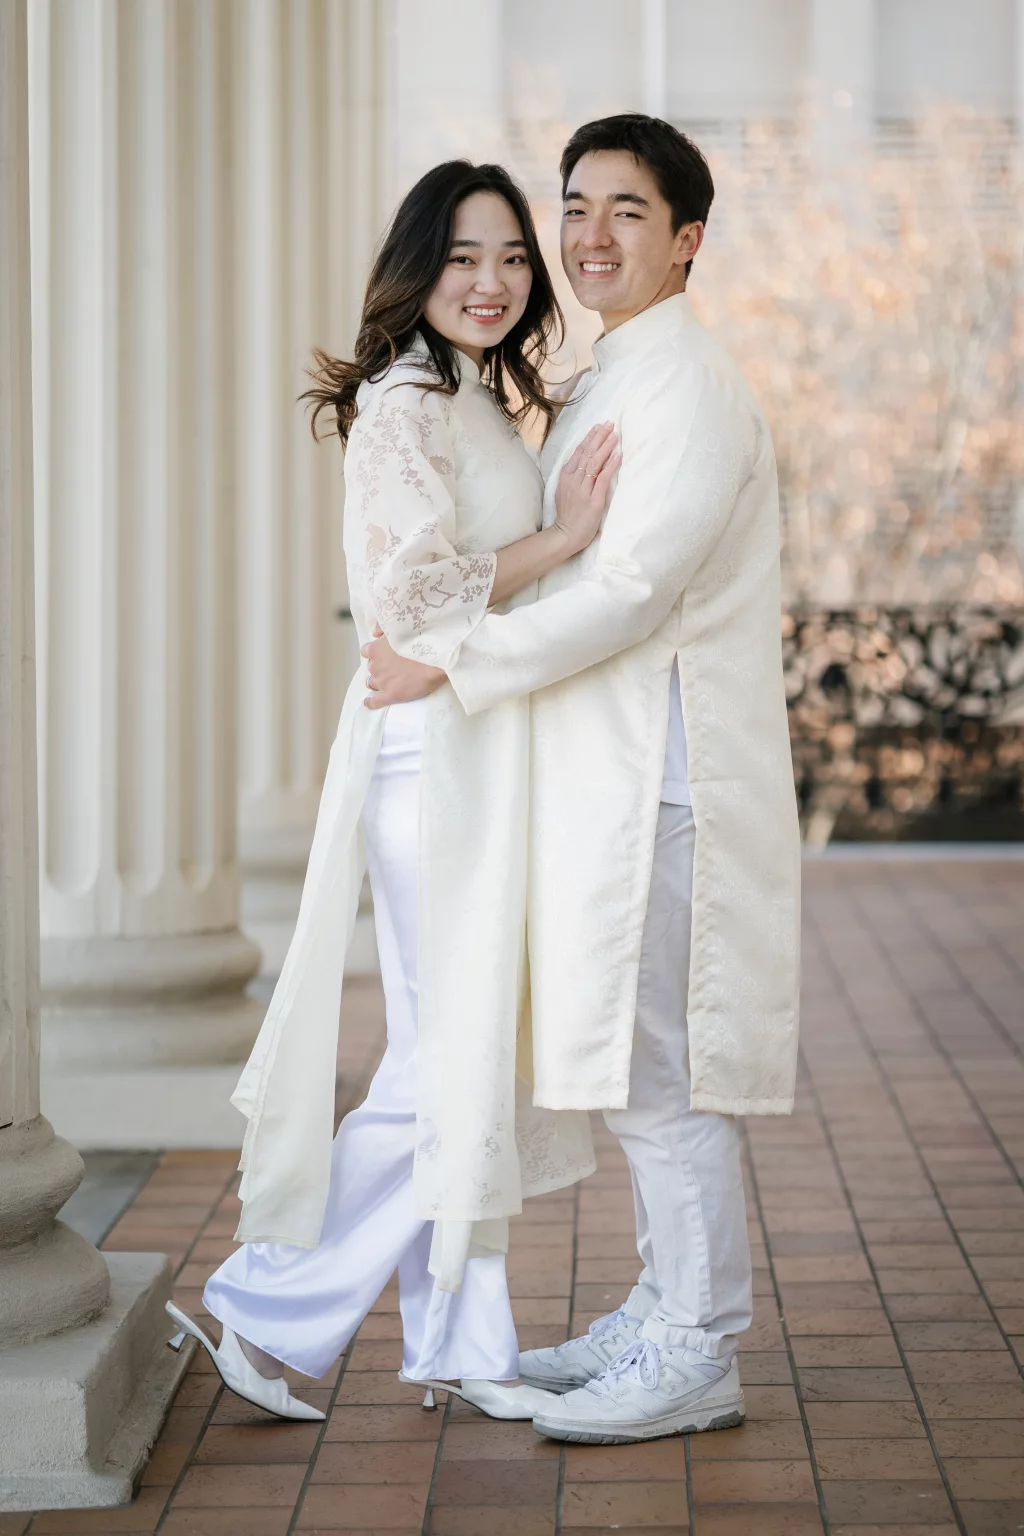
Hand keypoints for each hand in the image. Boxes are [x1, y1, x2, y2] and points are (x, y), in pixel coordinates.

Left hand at [361, 626, 445, 708]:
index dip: (375, 653)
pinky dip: (371, 702)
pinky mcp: (390, 695)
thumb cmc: (420, 640)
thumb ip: (382, 627)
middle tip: (393, 666)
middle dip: (379, 667)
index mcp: (375, 649)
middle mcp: (375, 665)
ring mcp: (382, 681)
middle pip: (371, 668)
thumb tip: (374, 633)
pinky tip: (369, 702)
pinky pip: (374, 701)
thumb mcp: (399, 626)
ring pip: (372, 683)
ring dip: (378, 682)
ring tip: (390, 681)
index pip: (366, 652)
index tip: (383, 654)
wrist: (436, 657)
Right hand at [553, 422, 620, 556]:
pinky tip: (618, 455)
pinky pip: (602, 479)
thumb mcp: (565, 491)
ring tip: (615, 434)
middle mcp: (574, 480)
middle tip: (610, 423)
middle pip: (587, 453)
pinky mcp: (593, 500)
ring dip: (606, 447)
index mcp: (566, 476)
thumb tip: (584, 464)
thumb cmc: (568, 515)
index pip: (579, 452)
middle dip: (599, 437)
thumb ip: (574, 477)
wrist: (566, 535)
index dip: (590, 438)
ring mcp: (583, 490)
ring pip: (595, 463)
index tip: (599, 426)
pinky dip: (610, 466)